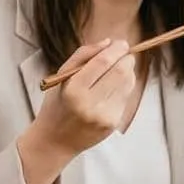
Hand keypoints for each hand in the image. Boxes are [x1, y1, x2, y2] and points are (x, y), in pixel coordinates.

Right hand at [33, 40, 138, 156]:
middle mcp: (90, 104)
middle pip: (121, 72)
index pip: (103, 63)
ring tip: (118, 69)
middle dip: (126, 58)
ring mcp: (104, 116)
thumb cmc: (57, 104)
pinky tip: (114, 86)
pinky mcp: (113, 124)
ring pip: (128, 84)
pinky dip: (124, 87)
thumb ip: (82, 55)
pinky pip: (126, 97)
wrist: (55, 141)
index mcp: (73, 90)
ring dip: (128, 71)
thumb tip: (108, 42)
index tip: (121, 43)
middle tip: (123, 54)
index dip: (116, 50)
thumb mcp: (61, 77)